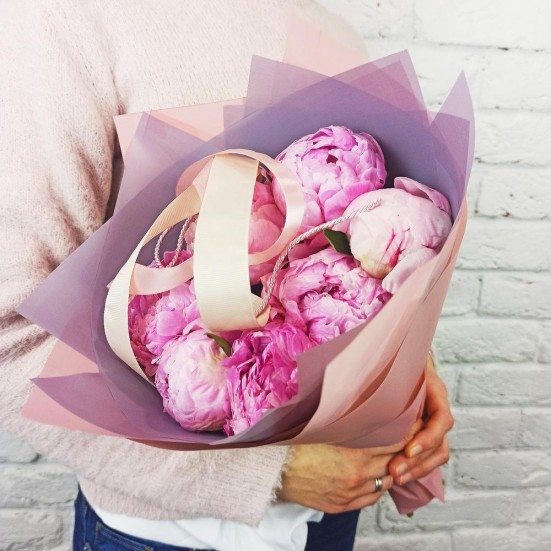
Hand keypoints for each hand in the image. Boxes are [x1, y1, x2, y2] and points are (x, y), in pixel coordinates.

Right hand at [278, 422, 421, 513]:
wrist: (275, 470)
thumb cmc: (297, 443)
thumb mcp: (328, 425)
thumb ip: (353, 421)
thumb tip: (370, 406)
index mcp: (356, 453)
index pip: (395, 441)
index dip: (407, 430)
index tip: (414, 420)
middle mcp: (359, 476)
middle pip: (394, 461)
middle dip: (404, 448)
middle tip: (409, 434)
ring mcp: (352, 493)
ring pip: (385, 481)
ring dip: (391, 468)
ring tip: (392, 455)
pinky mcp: (343, 505)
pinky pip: (372, 497)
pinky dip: (377, 485)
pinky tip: (375, 474)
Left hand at [388, 356, 453, 485]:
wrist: (393, 358)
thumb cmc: (391, 358)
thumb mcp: (393, 363)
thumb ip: (388, 372)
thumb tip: (366, 379)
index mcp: (435, 390)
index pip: (442, 419)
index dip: (428, 437)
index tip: (408, 450)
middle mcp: (437, 409)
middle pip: (440, 443)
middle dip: (419, 462)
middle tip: (395, 472)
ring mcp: (431, 422)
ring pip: (436, 454)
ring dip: (417, 469)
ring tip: (395, 478)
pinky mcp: (422, 434)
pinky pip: (426, 457)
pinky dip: (414, 468)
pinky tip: (396, 475)